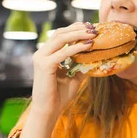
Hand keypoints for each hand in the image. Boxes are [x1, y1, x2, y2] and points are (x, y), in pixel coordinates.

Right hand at [19, 22, 96, 137]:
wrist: (49, 111)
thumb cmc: (59, 95)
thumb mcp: (74, 76)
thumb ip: (80, 64)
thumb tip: (95, 55)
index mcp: (46, 54)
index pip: (60, 34)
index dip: (75, 28)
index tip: (90, 27)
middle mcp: (41, 53)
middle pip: (60, 33)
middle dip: (78, 28)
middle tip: (94, 28)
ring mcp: (41, 58)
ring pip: (60, 38)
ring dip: (78, 34)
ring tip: (93, 34)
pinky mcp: (44, 66)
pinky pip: (62, 53)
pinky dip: (76, 48)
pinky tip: (88, 46)